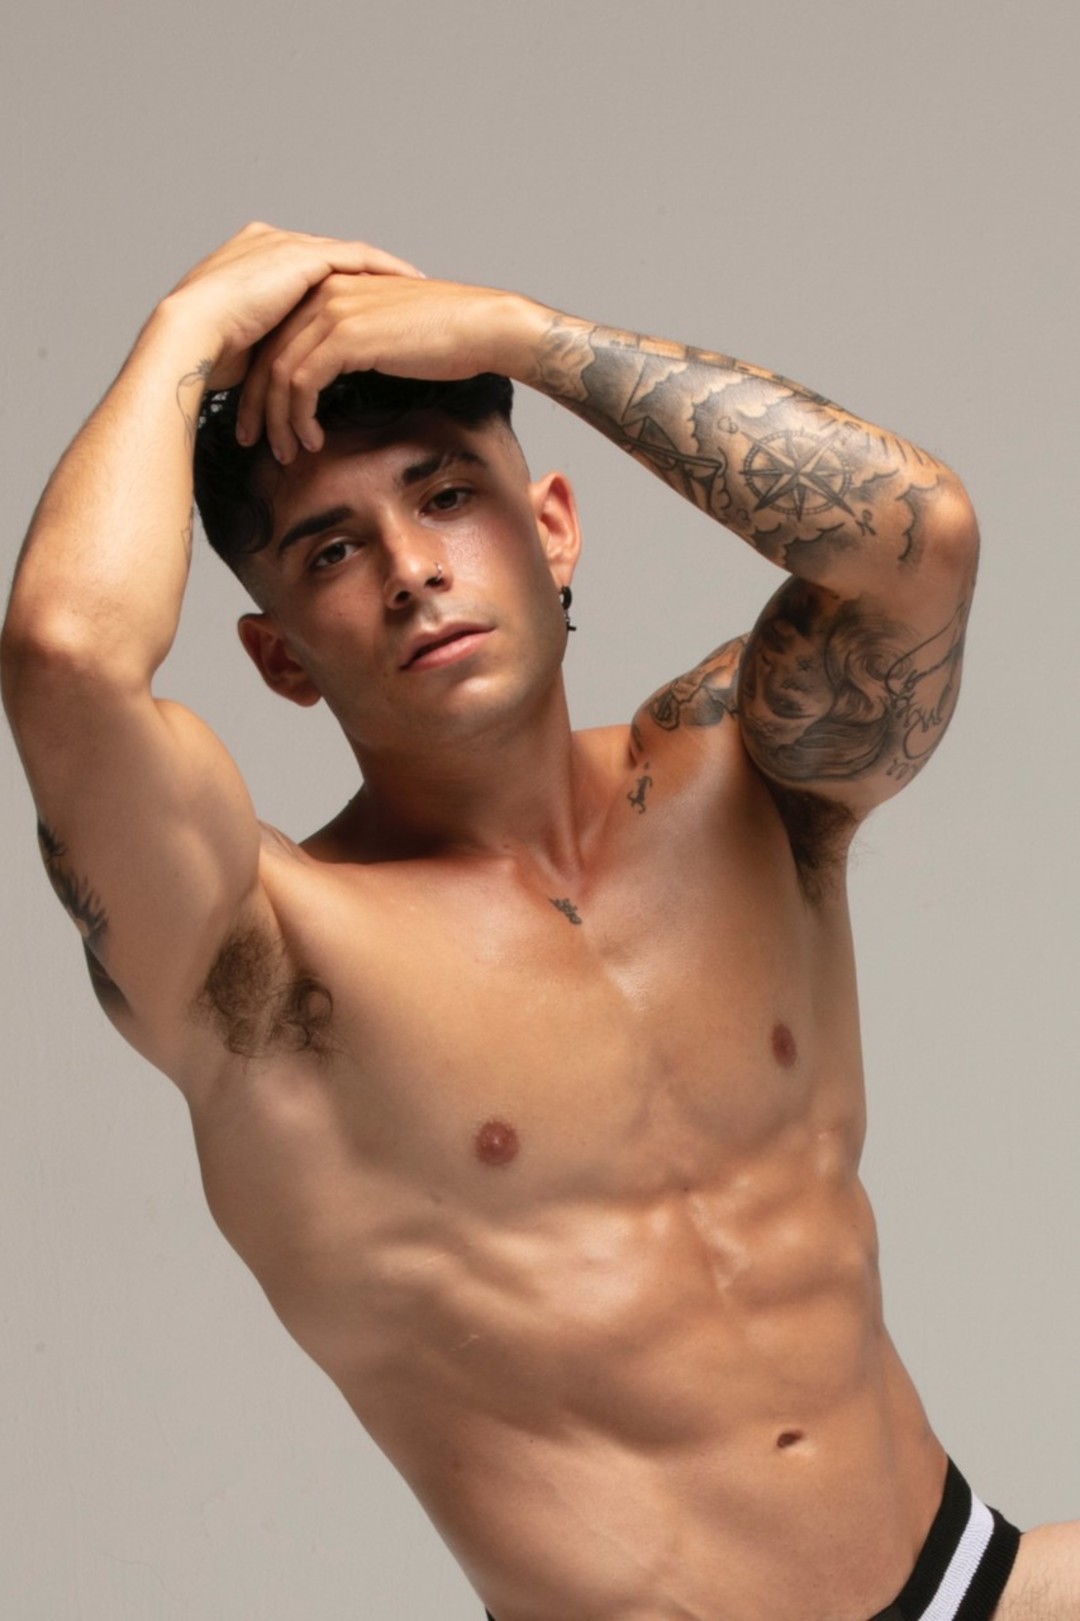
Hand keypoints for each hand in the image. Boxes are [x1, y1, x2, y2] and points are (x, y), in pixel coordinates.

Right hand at [160, 221, 424, 392]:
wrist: (190, 335)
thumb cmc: (207, 352)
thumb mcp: (247, 346)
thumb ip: (269, 346)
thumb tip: (284, 378)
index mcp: (253, 262)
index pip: (308, 273)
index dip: (340, 287)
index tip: (367, 301)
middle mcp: (270, 245)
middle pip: (333, 260)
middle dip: (368, 276)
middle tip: (404, 289)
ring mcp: (286, 246)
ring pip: (350, 255)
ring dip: (384, 270)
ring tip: (416, 283)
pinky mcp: (301, 257)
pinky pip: (357, 257)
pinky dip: (384, 267)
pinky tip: (408, 279)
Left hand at [234, 272, 536, 463]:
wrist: (483, 327)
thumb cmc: (447, 338)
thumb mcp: (385, 336)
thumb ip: (352, 347)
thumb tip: (331, 384)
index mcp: (328, 287)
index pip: (276, 338)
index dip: (261, 383)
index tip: (260, 420)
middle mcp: (322, 292)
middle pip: (267, 354)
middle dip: (256, 405)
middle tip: (254, 441)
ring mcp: (332, 311)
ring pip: (279, 372)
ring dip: (277, 420)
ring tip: (285, 451)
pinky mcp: (346, 336)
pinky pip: (302, 383)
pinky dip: (300, 417)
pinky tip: (312, 440)